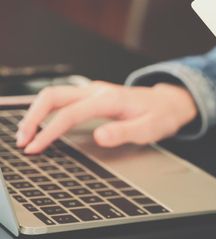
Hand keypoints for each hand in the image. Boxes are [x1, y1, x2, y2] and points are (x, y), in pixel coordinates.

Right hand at [17, 81, 197, 153]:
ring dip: (36, 113)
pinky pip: (62, 99)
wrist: (169, 102)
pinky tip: (41, 126)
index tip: (36, 148)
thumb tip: (99, 137)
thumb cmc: (160, 116)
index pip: (70, 113)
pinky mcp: (91, 95)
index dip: (50, 131)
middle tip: (23, 141)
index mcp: (109, 99)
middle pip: (53, 96)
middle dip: (33, 117)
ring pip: (54, 95)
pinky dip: (46, 111)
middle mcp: (97, 91)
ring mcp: (93, 91)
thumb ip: (125, 132)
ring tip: (26, 136)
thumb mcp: (150, 129)